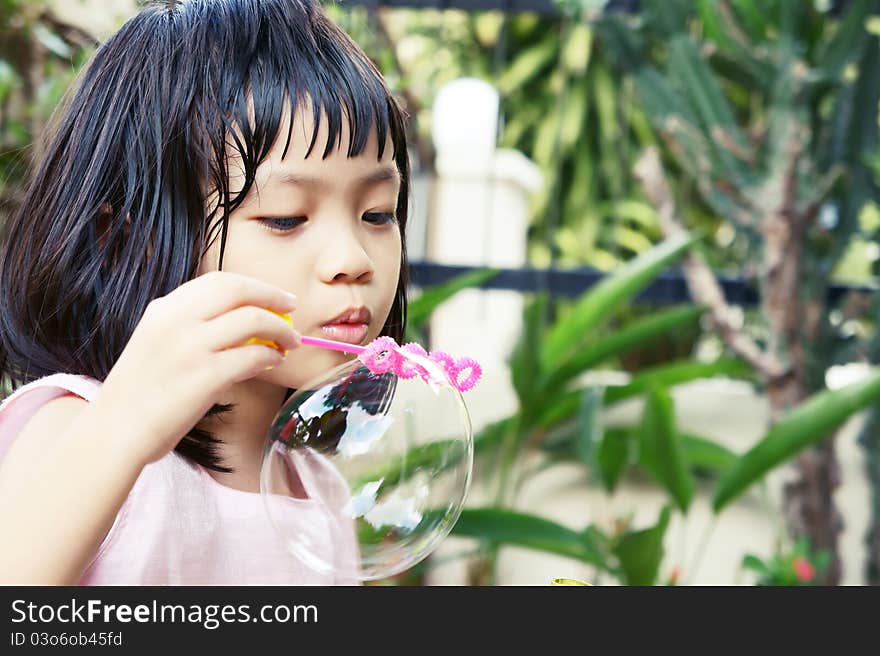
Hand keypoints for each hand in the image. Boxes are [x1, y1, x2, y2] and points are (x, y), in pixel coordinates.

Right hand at [93, 271, 300, 466]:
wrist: (115, 431)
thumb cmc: (140, 393)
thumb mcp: (155, 342)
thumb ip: (189, 326)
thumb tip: (242, 320)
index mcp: (164, 309)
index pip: (218, 281)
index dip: (254, 286)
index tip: (274, 295)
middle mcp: (176, 321)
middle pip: (239, 290)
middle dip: (273, 296)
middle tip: (292, 308)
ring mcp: (190, 347)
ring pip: (252, 319)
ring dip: (280, 329)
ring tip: (290, 341)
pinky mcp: (204, 376)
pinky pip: (252, 356)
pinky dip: (271, 355)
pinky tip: (274, 362)